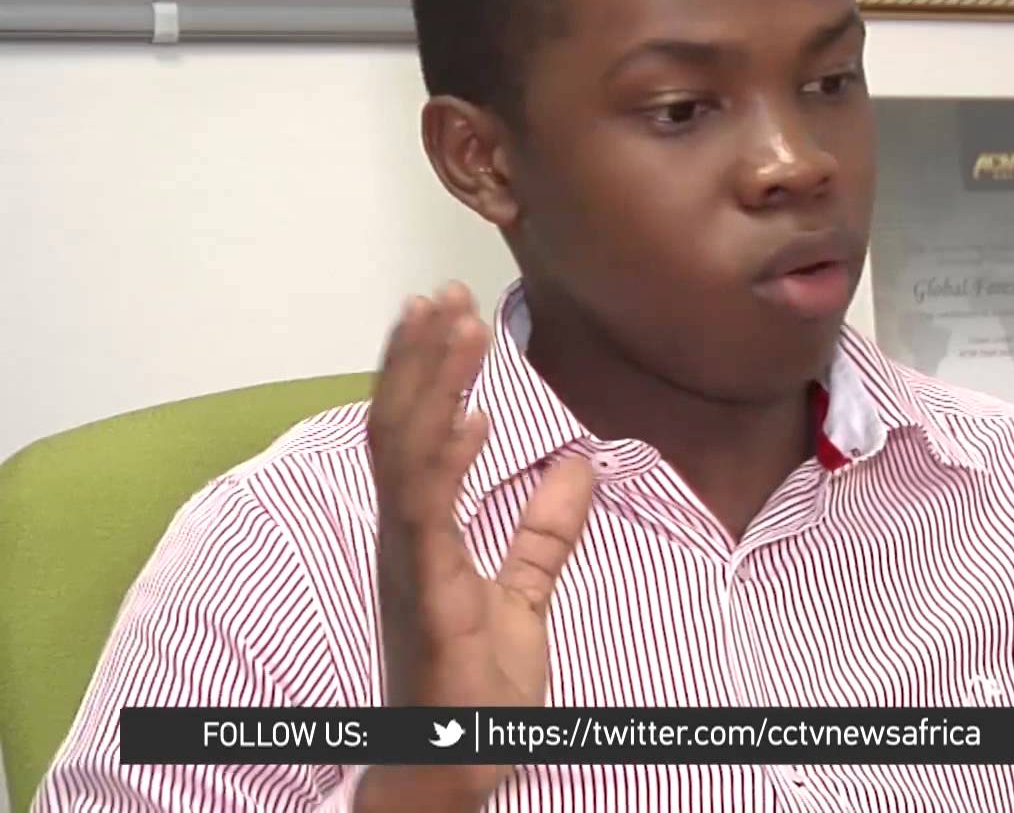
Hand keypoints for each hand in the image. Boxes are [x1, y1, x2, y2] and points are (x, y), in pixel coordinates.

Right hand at [358, 284, 595, 809]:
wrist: (457, 761)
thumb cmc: (474, 689)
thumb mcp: (523, 595)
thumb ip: (543, 532)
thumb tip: (573, 465)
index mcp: (423, 530)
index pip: (419, 432)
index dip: (431, 372)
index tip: (455, 314)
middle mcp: (404, 535)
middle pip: (401, 425)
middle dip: (421, 356)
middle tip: (445, 292)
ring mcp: (410, 560)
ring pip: (404, 452)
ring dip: (427, 384)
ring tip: (450, 323)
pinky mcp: (426, 592)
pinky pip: (426, 513)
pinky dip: (444, 460)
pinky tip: (469, 418)